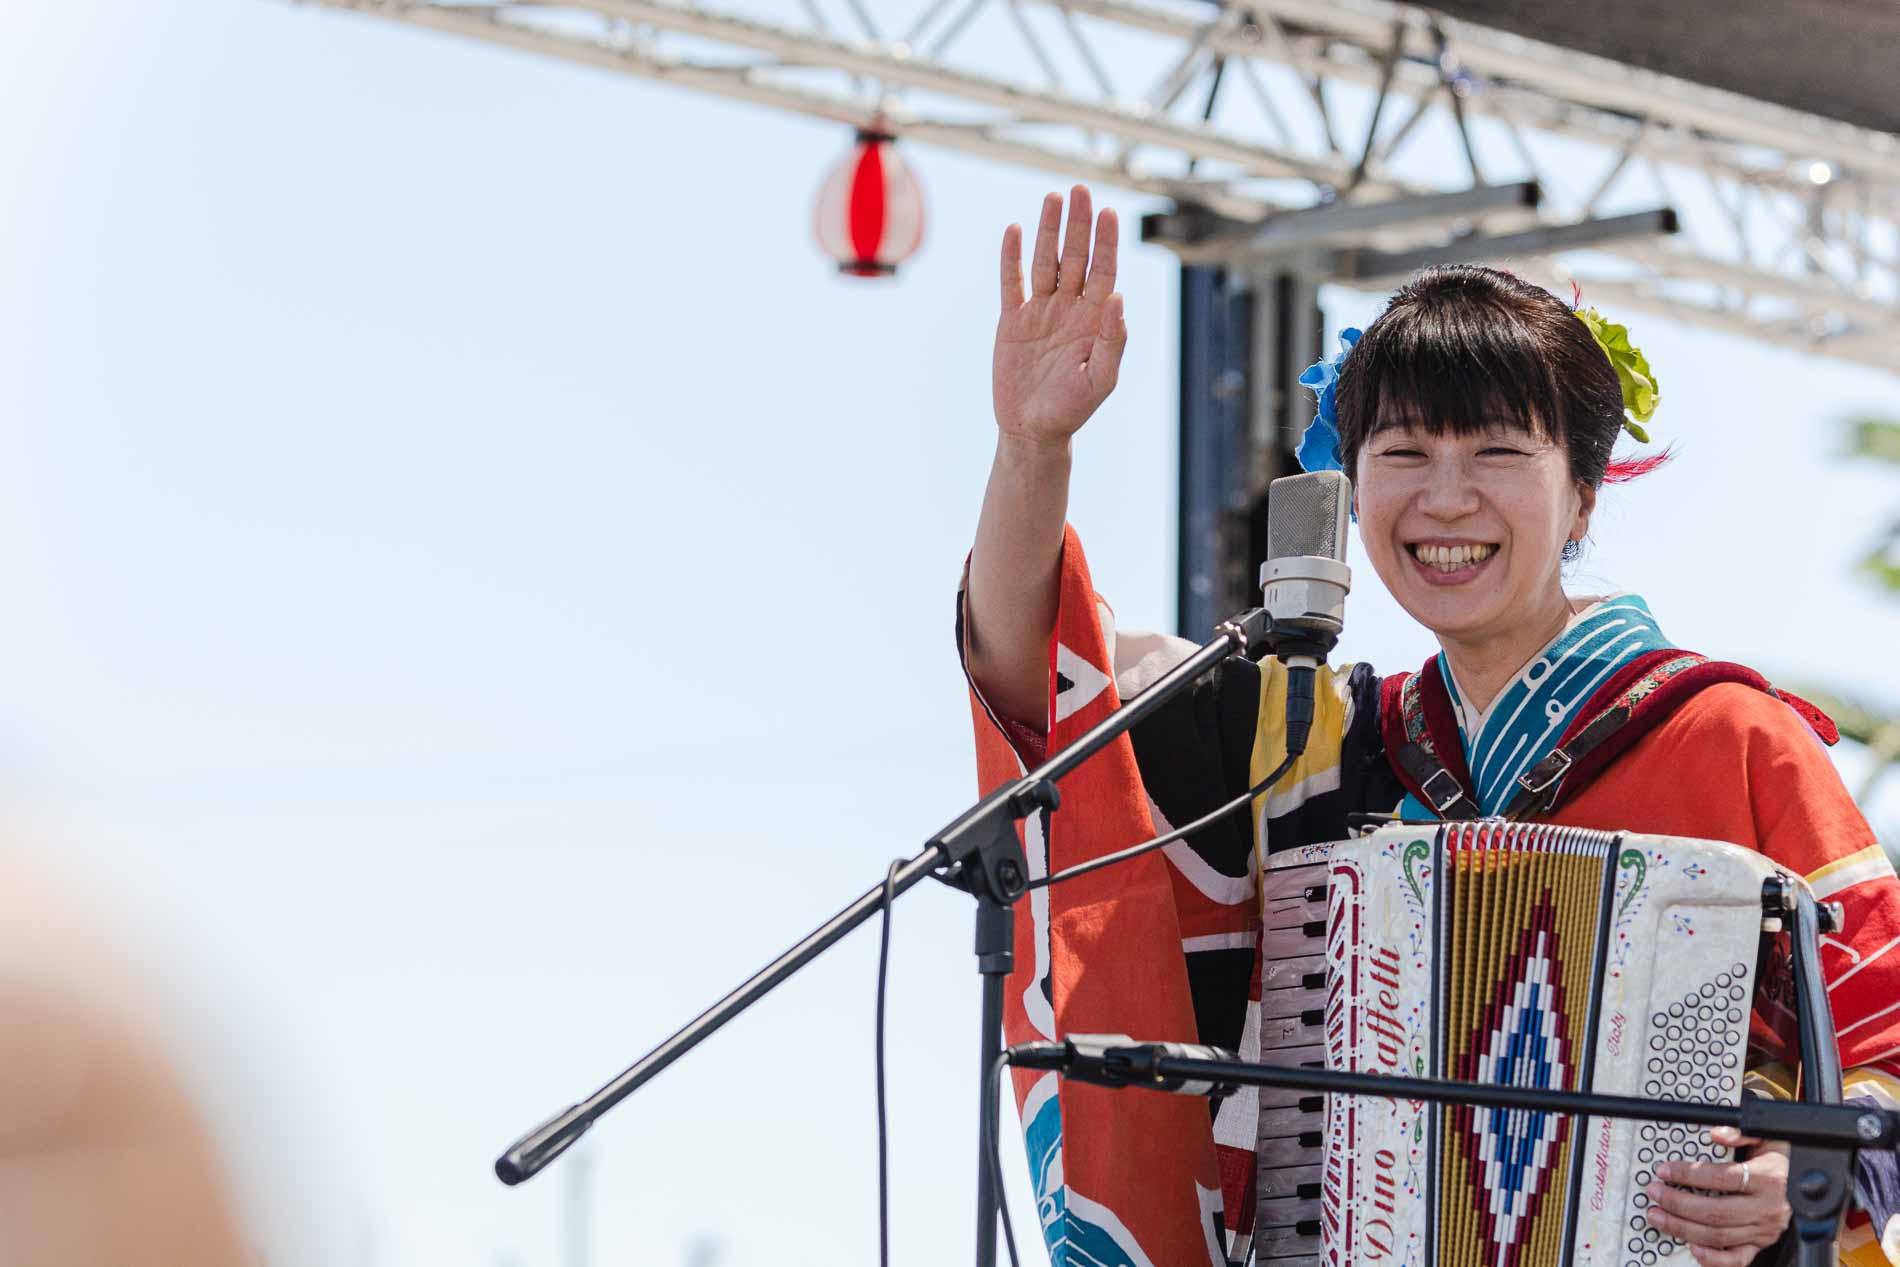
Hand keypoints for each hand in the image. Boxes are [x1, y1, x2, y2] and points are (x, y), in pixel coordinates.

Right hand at [992, 185, 1126, 449]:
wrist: (1033, 430)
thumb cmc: (1073, 409)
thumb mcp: (1100, 379)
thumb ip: (1112, 340)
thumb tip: (1119, 299)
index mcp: (1095, 320)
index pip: (1104, 272)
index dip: (1107, 242)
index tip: (1108, 213)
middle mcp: (1070, 308)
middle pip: (1076, 257)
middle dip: (1079, 224)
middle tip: (1079, 190)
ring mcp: (1041, 311)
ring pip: (1045, 262)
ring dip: (1048, 230)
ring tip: (1052, 198)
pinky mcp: (1012, 321)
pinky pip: (1012, 282)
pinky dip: (1011, 258)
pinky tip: (1013, 230)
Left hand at [1645, 1126, 1791, 1265]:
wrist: (1808, 1181)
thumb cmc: (1781, 1158)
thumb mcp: (1767, 1136)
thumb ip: (1741, 1132)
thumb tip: (1716, 1133)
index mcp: (1768, 1179)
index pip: (1720, 1178)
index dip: (1687, 1174)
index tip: (1664, 1169)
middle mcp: (1767, 1208)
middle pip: (1715, 1211)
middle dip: (1677, 1203)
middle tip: (1654, 1192)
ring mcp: (1764, 1230)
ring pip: (1719, 1235)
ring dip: (1683, 1227)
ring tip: (1658, 1216)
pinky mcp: (1761, 1244)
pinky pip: (1737, 1259)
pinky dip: (1713, 1258)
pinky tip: (1692, 1248)